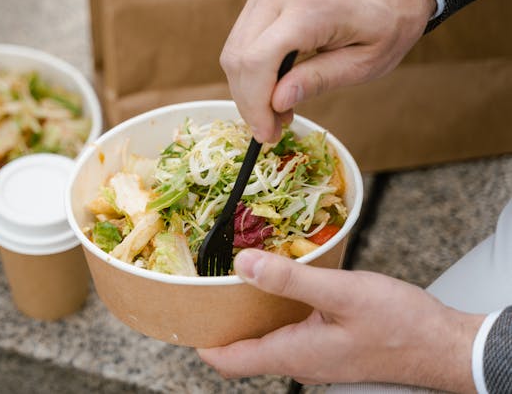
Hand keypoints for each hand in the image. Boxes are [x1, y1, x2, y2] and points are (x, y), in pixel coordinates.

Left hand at [197, 249, 483, 392]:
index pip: (228, 361)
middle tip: (204, 283)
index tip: (182, 311)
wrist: (444, 345)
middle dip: (219, 319)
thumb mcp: (342, 294)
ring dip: (247, 309)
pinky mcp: (329, 342)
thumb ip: (291, 280)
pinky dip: (274, 306)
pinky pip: (288, 327)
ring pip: (265, 335)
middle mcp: (298, 359)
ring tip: (234, 273)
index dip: (201, 339)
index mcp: (292, 354)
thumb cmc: (400, 326)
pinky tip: (277, 279)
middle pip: (242, 347)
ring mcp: (314, 353)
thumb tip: (243, 265)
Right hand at [220, 0, 435, 142]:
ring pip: (233, 50)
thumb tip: (277, 102)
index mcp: (310, 8)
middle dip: (248, 101)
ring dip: (247, 88)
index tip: (266, 135)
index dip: (255, 104)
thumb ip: (319, 80)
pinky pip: (241, 39)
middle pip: (238, 57)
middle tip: (271, 129)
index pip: (258, 60)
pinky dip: (250, 68)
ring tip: (276, 109)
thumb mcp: (364, 63)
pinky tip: (274, 85)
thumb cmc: (388, 22)